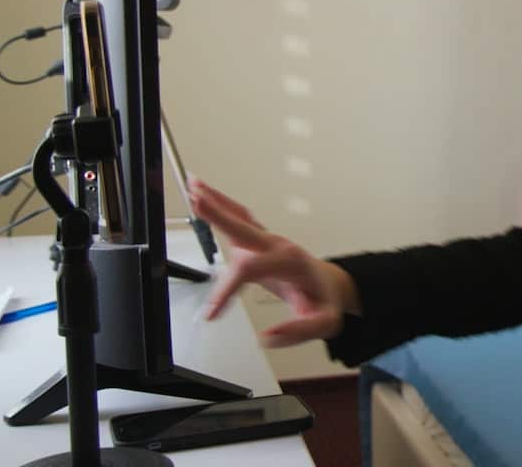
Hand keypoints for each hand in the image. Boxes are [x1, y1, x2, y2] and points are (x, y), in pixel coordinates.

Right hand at [188, 177, 358, 347]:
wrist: (328, 285)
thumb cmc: (324, 301)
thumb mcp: (324, 322)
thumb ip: (300, 330)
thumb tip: (268, 336)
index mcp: (289, 262)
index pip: (250, 270)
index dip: (227, 290)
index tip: (211, 313)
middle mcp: (278, 245)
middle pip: (244, 227)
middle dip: (220, 216)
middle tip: (198, 201)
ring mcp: (269, 239)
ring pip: (240, 216)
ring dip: (217, 200)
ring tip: (193, 185)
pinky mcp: (261, 239)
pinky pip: (239, 217)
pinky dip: (221, 204)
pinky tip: (203, 193)